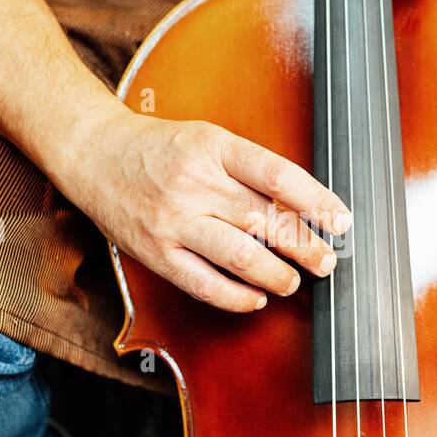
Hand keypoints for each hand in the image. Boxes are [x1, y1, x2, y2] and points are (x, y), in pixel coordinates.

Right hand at [78, 112, 351, 313]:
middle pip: (266, 221)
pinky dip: (238, 297)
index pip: (279, 176)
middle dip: (306, 247)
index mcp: (214, 147)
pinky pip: (206, 285)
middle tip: (328, 261)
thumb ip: (251, 168)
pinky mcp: (157, 253)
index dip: (317, 202)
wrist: (95, 155)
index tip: (341, 221)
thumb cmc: (160, 149)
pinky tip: (255, 297)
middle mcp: (195, 183)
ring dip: (278, 276)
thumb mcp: (209, 139)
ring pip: (241, 256)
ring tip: (293, 281)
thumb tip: (304, 207)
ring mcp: (174, 221)